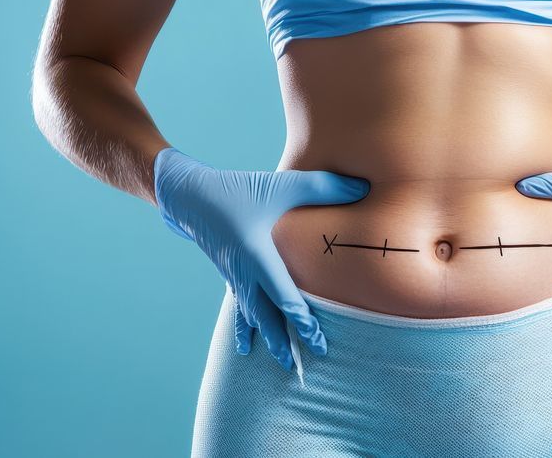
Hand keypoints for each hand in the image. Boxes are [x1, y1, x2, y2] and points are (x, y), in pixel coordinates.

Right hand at [153, 148, 368, 370]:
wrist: (188, 195)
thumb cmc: (237, 188)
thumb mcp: (282, 184)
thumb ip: (323, 186)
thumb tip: (363, 188)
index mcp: (258, 256)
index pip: (283, 296)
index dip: (301, 319)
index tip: (317, 339)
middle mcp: (245, 273)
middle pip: (268, 316)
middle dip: (286, 340)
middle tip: (304, 365)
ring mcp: (236, 277)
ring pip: (254, 317)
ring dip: (269, 339)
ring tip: (285, 365)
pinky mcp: (231, 275)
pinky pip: (241, 309)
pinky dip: (247, 328)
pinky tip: (246, 348)